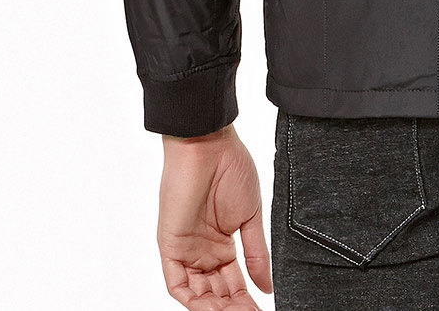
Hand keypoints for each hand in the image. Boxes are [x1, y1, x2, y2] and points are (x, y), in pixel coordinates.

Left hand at [157, 124, 272, 308]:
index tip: (262, 309)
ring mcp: (186, 251)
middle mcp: (202, 252)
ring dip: (215, 307)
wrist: (208, 144)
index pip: (234, 283)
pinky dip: (192, 300)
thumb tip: (267, 286)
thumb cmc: (231, 168)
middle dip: (233, 307)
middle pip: (217, 293)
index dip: (246, 300)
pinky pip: (177, 283)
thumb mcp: (250, 216)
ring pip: (197, 294)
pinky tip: (210, 308)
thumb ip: (256, 253)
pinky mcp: (170, 247)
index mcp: (222, 245)